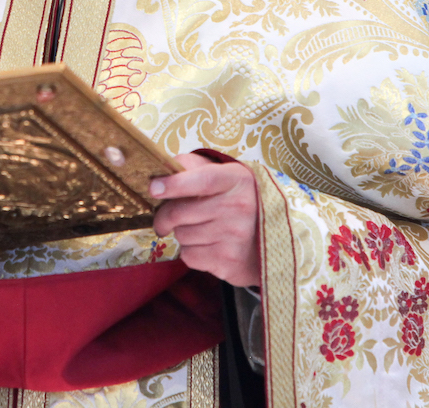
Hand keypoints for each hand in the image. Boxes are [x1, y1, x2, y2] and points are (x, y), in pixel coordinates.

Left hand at [150, 153, 260, 287]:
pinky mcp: (229, 262)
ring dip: (182, 234)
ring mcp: (235, 237)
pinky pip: (190, 256)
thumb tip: (164, 167)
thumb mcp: (227, 175)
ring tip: (199, 230)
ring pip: (182, 236)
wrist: (276, 240)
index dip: (174, 184)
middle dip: (163, 217)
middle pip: (180, 212)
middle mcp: (238, 207)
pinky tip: (208, 246)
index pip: (201, 180)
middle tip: (164, 219)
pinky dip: (192, 253)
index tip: (153, 188)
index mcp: (236, 180)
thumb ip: (196, 167)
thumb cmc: (241, 201)